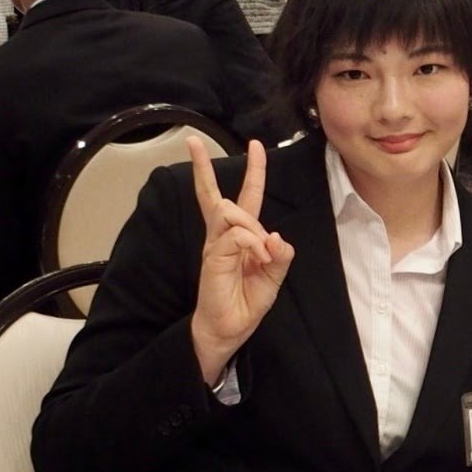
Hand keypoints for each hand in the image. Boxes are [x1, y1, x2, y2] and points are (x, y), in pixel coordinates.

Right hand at [188, 139, 293, 385]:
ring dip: (253, 227)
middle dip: (203, 167)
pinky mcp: (213, 257)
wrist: (229, 329)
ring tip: (261, 254)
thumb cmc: (247, 302)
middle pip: (216, 196)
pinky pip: (236, 236)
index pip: (245, 198)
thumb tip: (277, 236)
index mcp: (241, 237)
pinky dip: (252, 243)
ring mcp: (216, 246)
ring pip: (232, 213)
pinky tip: (257, 258)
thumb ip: (280, 255)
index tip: (255, 145)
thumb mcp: (274, 277)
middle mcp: (224, 237)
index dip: (253, 172)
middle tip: (192, 142)